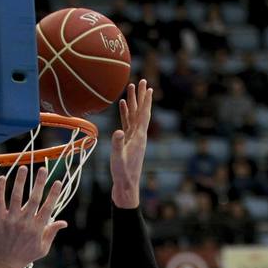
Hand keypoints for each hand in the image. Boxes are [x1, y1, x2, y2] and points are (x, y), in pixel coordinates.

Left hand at [0, 166, 66, 267]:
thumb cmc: (25, 257)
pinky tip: (2, 177)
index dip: (54, 194)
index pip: (48, 207)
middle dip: (39, 183)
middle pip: (34, 199)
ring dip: (20, 181)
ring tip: (23, 168)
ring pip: (16, 197)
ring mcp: (11, 220)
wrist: (4, 264)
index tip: (58, 182)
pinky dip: (1, 189)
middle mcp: (25, 222)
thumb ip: (52, 233)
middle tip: (43, 169)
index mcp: (37, 229)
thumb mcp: (43, 248)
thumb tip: (64, 222)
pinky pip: (0, 201)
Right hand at [110, 79, 152, 207]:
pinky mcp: (128, 143)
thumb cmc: (122, 174)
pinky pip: (127, 124)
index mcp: (139, 138)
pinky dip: (125, 114)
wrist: (126, 187)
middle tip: (142, 81)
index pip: (143, 115)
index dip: (146, 101)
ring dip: (133, 102)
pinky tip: (123, 106)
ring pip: (134, 116)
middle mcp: (138, 136)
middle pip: (140, 112)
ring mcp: (133, 139)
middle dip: (141, 96)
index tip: (149, 87)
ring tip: (130, 88)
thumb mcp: (118, 159)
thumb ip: (118, 145)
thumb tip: (118, 131)